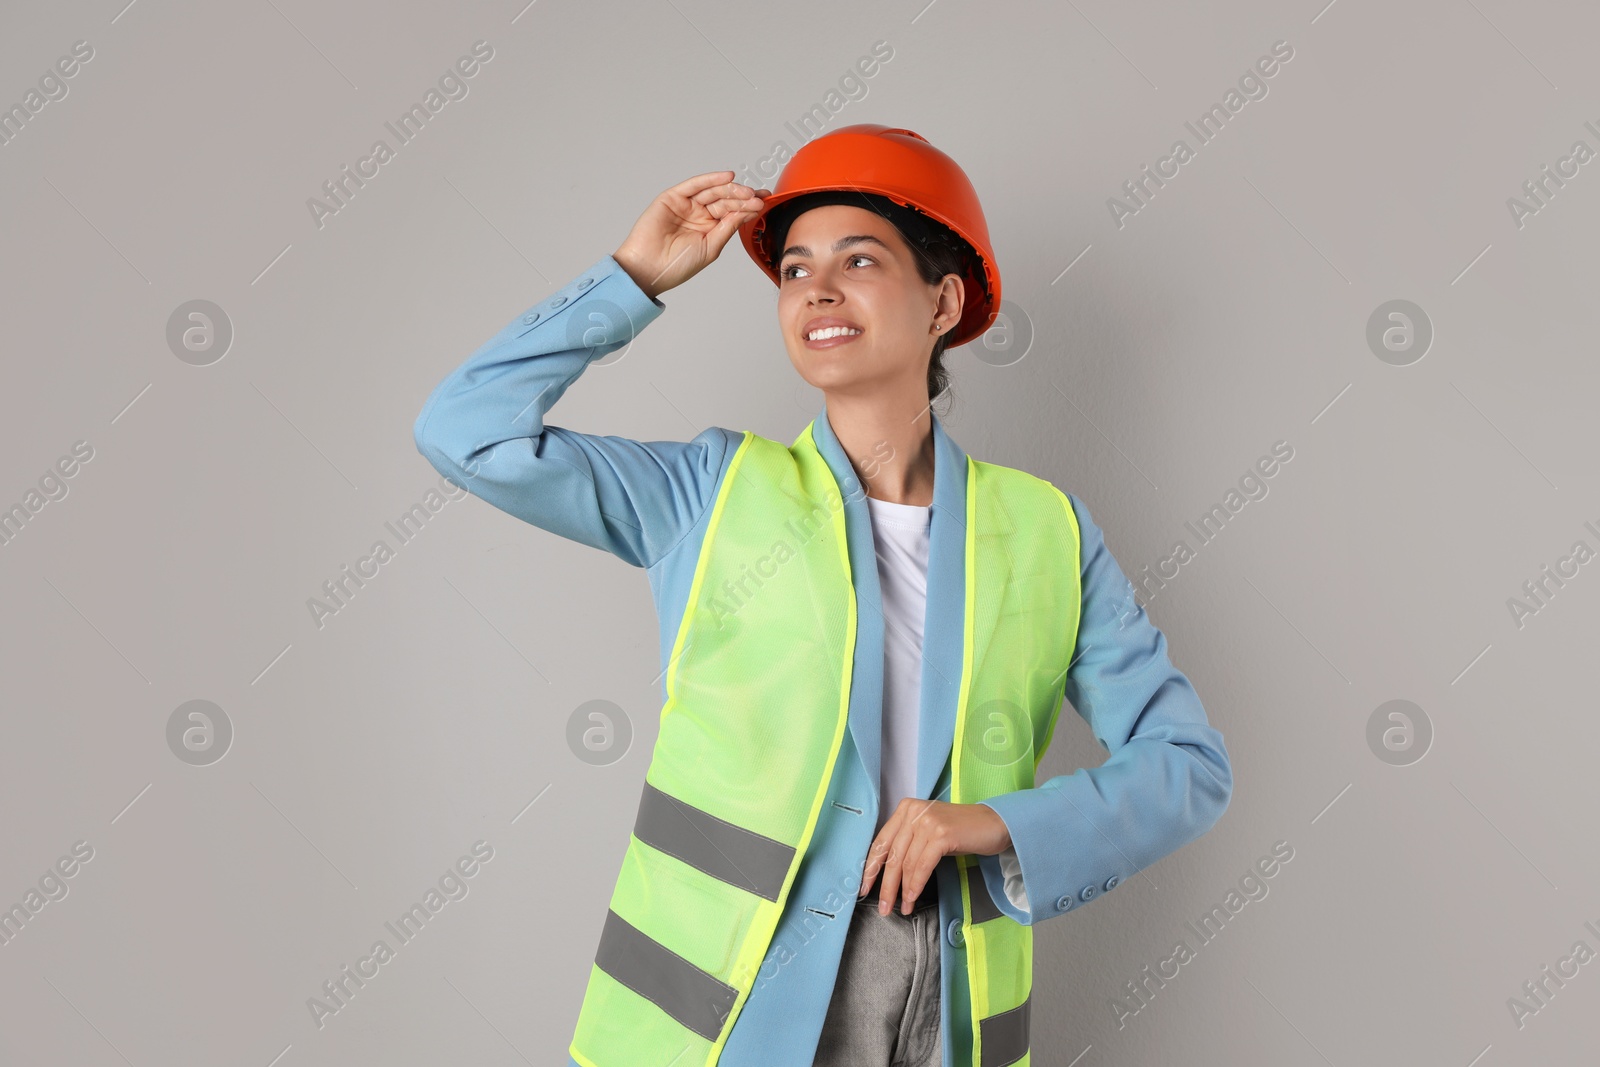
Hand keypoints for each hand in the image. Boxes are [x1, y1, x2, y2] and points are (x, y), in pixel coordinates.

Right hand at [613, 171, 771, 301]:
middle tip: (757, 198)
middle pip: (724, 200)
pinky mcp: (672, 197)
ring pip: (712, 191)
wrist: (649, 269)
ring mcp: (685, 205)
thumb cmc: (676, 265)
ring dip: (731, 189)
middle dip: (742, 198)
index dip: (747, 207)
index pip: (732, 212)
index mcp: (709, 228)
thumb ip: (727, 227)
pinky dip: (711, 179)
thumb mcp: (711, 247)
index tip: (764, 203)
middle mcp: (698, 214)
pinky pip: (694, 185)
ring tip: (747, 192)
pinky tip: (727, 177)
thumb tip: (747, 212)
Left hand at [858, 799, 1012, 915]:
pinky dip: (915, 885)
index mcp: (906, 809)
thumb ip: (908, 843)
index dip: (871, 868)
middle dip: (885, 885)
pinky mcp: (941, 834)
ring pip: (906, 863)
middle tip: (883, 907)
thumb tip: (885, 873)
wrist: (994, 824)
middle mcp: (914, 812)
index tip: (864, 888)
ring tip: (903, 908)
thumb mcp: (928, 832)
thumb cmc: (960, 832)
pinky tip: (913, 898)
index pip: (881, 842)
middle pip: (892, 855)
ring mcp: (927, 822)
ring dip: (902, 891)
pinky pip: (922, 866)